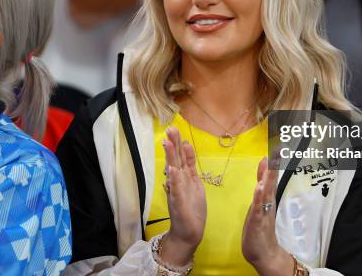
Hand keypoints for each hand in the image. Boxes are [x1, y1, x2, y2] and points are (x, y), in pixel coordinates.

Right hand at [158, 126, 206, 267]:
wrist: (188, 233)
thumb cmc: (191, 210)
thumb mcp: (194, 186)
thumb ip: (189, 170)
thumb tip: (183, 152)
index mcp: (185, 178)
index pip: (183, 157)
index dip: (180, 144)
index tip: (177, 130)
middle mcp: (179, 182)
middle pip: (176, 159)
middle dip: (173, 144)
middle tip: (169, 128)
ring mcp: (177, 191)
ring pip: (173, 171)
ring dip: (170, 157)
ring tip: (167, 142)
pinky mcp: (177, 202)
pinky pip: (175, 189)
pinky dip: (173, 180)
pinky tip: (172, 169)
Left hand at [242, 157, 293, 274]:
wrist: (264, 252)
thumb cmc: (260, 226)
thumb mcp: (259, 200)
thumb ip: (262, 181)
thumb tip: (265, 161)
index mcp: (267, 196)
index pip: (270, 176)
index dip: (273, 161)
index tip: (277, 145)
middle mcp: (267, 202)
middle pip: (271, 181)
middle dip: (274, 166)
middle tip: (278, 149)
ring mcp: (263, 212)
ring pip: (266, 193)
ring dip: (268, 179)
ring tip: (270, 164)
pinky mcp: (257, 222)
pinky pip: (258, 209)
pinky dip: (259, 198)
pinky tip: (259, 188)